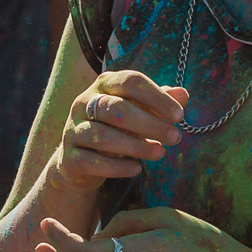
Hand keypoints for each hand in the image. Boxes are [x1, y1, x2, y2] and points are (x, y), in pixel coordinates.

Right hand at [49, 70, 189, 190]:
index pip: (130, 81)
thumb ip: (158, 102)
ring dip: (136, 146)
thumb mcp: (139, 112)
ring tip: (160, 153)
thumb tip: (183, 93)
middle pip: (116, 109)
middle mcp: (83, 103)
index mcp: (103, 85)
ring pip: (103, 136)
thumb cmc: (117, 129)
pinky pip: (92, 161)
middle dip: (150, 123)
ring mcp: (72, 130)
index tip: (179, 115)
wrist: (80, 162)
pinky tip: (137, 169)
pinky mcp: (68, 157)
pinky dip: (117, 166)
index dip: (156, 97)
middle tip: (175, 137)